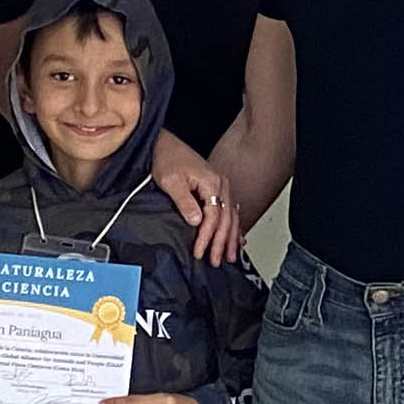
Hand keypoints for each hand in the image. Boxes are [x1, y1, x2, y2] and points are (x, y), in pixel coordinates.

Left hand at [153, 135, 240, 265]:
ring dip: (231, 238)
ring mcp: (221, 187)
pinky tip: (237, 239)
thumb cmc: (168, 158)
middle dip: (222, 243)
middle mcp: (221, 185)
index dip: (207, 237)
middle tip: (217, 261)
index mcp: (211, 183)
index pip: (213, 216)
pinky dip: (234, 227)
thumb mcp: (171, 181)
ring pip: (231, 217)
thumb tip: (197, 222)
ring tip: (230, 256)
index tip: (200, 251)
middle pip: (226, 219)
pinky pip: (230, 211)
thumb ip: (184, 202)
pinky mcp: (217, 189)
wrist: (167, 143)